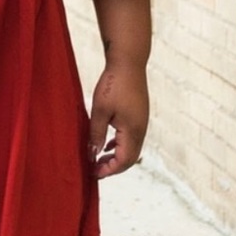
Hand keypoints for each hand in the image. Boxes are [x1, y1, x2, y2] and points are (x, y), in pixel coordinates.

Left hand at [88, 64, 148, 178]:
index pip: (124, 161)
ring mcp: (142, 122)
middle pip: (130, 158)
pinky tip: (108, 144)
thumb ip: (96, 134)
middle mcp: (141, 129)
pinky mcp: (139, 116)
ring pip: (131, 149)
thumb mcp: (99, 111)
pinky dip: (120, 145)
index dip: (109, 170)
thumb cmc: (113, 84)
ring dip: (116, 157)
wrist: (128, 62)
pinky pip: (132, 138)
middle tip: (95, 170)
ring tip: (99, 159)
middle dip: (113, 167)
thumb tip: (93, 154)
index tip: (93, 173)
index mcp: (133, 130)